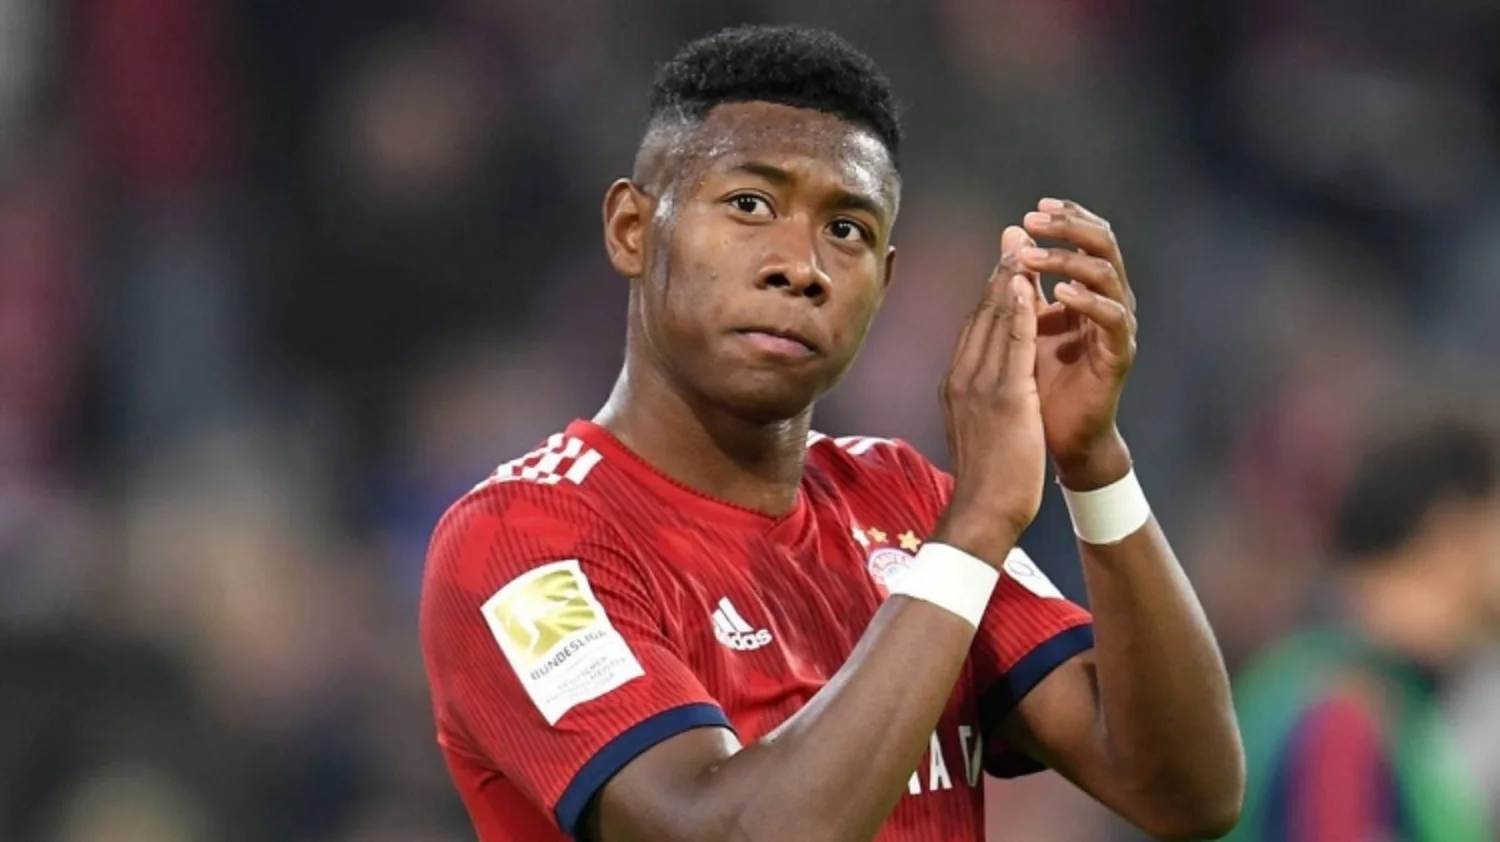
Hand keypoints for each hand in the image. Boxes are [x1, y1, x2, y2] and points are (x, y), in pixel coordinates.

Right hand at [932, 264, 1046, 564]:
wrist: (983, 511)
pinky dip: (1017, 312)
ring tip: (1021, 247)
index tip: (1003, 263)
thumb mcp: (980, 430)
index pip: (974, 329)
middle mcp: (961, 378)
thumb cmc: (988, 480)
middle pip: (980, 315)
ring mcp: (978, 386)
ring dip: (1007, 280)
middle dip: (997, 273)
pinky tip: (1027, 286)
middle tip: (1011, 236)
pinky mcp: (1003, 397)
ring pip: (992, 322)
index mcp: (957, 385)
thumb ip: (979, 401)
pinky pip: (1010, 345)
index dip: (989, 292)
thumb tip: (983, 389)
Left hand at [1014, 199, 1137, 488]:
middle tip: (1035, 220)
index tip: (1032, 210)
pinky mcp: (1119, 353)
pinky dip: (1088, 301)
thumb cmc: (1041, 380)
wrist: (1056, 436)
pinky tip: (1061, 293)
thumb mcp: (1025, 322)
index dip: (1065, 219)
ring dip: (1069, 260)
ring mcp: (1117, 326)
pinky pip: (1112, 318)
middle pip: (1103, 244)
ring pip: (1107, 275)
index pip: (1086, 237)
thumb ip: (1021, 281)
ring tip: (1033, 256)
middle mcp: (1109, 299)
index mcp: (1087, 288)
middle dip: (1069, 228)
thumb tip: (1010, 232)